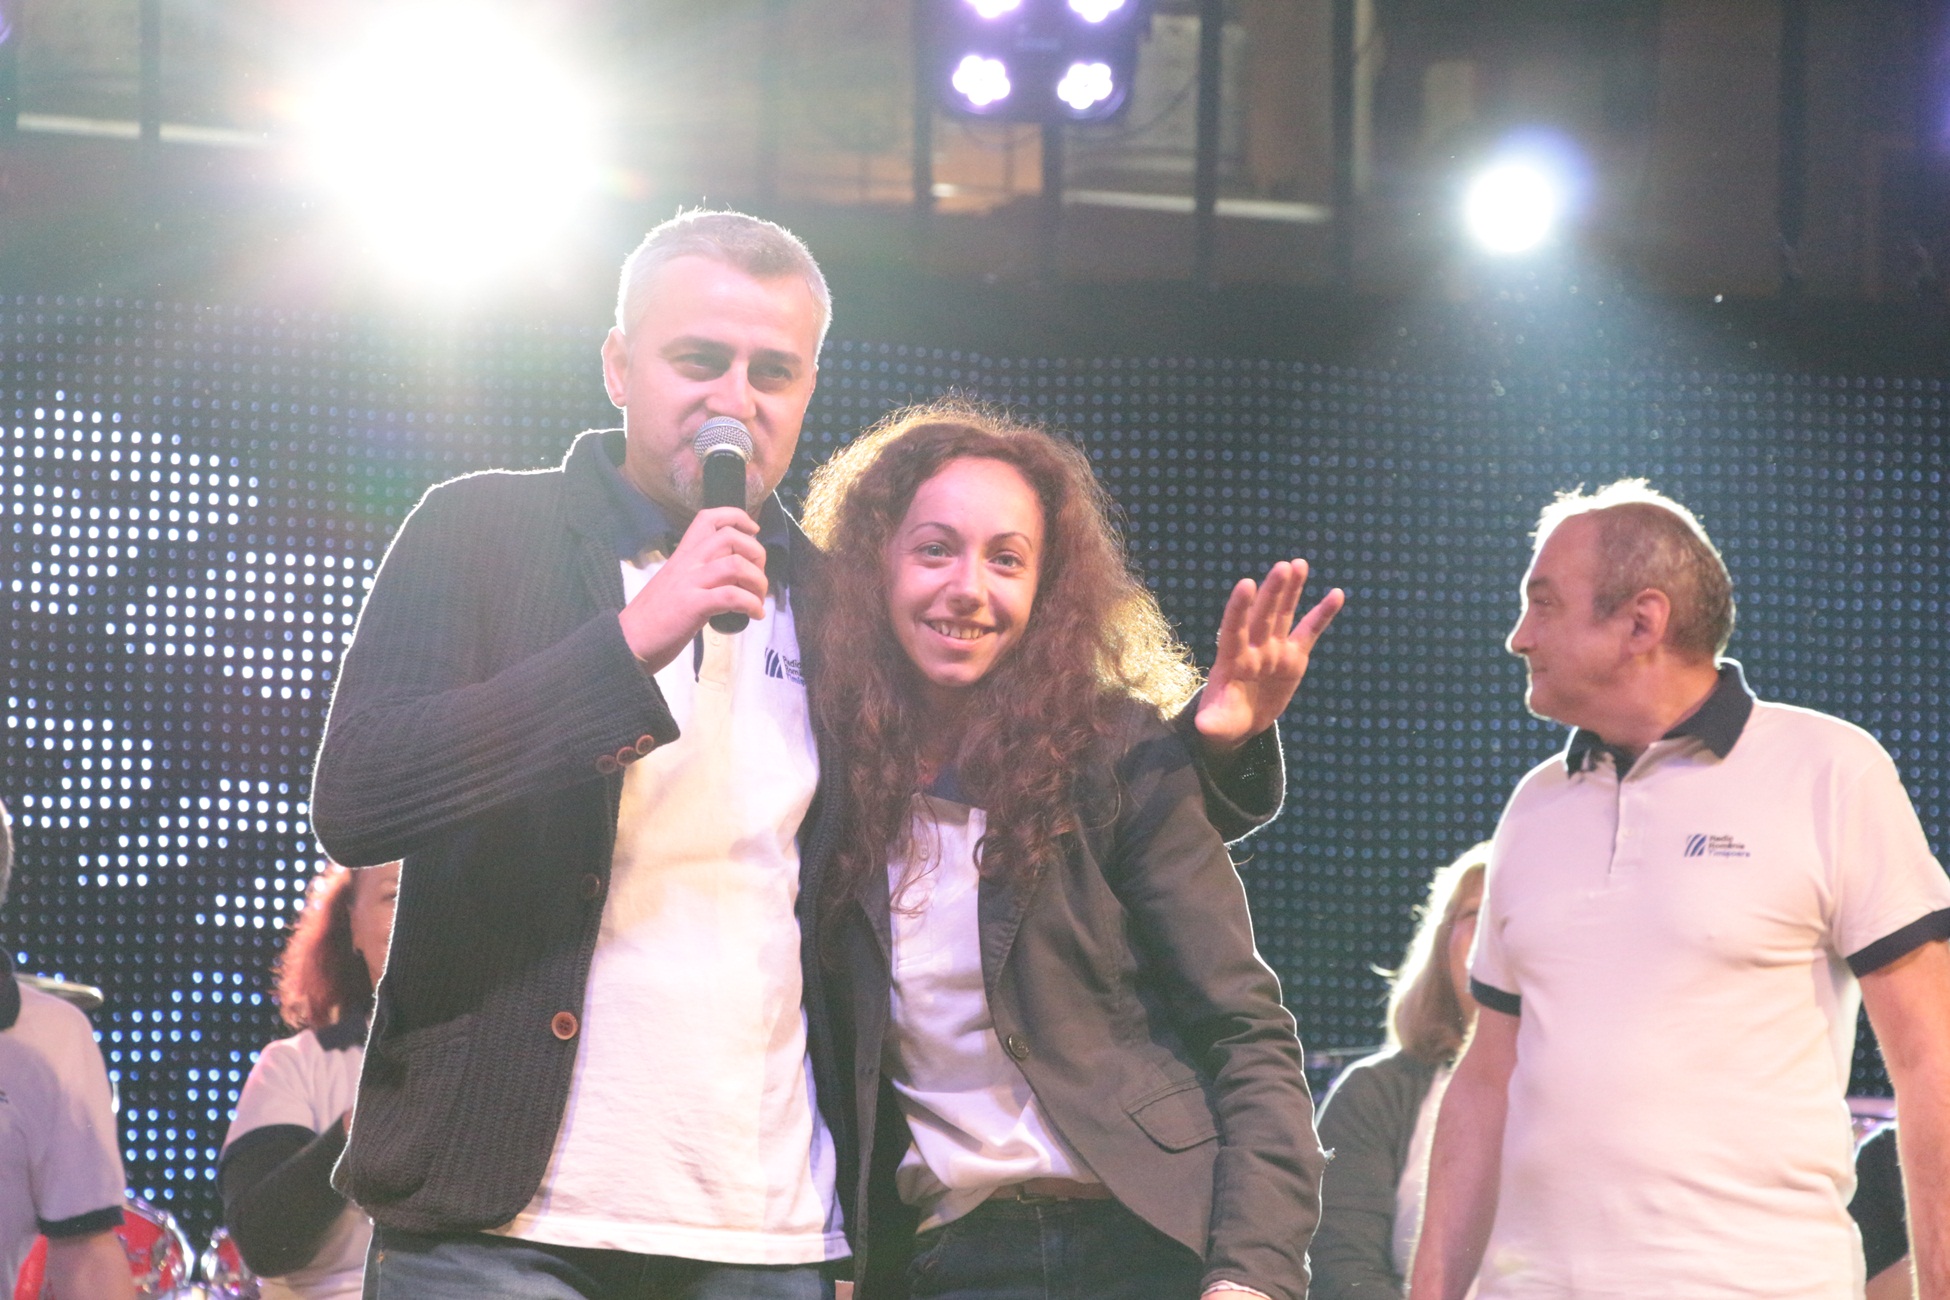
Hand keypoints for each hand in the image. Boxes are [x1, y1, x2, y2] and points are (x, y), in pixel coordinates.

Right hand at [617, 506, 767, 672]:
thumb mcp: (676, 584)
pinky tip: (754, 614)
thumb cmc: (653, 617)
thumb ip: (699, 574)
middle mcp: (687, 562)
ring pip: (735, 564)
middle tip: (758, 578)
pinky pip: (731, 596)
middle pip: (731, 537)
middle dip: (756, 554)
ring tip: (758, 599)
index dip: (737, 518)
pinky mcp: (693, 605)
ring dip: (758, 581)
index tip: (753, 530)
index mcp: (682, 555)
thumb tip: (732, 579)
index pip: (708, 518)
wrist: (628, 641)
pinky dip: (751, 604)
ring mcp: (690, 582)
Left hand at [1195, 559, 1343, 753]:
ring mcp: (1274, 650)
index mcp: (1231, 660)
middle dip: (1272, 593)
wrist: (1240, 721)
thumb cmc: (1223, 720)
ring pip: (1283, 615)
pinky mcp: (1293, 657)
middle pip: (1263, 617)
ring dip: (1291, 591)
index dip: (1239, 609)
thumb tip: (1204, 728)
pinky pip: (1309, 632)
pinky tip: (1336, 594)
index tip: (1246, 584)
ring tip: (1299, 564)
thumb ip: (1212, 723)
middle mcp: (1253, 648)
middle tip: (1282, 566)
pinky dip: (1322, 614)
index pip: (1233, 630)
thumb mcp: (1217, 725)